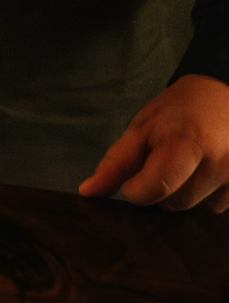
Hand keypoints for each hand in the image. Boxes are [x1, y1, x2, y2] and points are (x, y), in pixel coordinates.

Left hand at [79, 73, 228, 212]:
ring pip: (194, 209)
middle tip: (164, 161)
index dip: (136, 190)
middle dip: (159, 191)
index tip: (133, 178)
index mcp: (189, 144)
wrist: (224, 93)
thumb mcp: (142, 127)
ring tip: (186, 165)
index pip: (155, 189)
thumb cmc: (179, 110)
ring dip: (181, 195)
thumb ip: (116, 163)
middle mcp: (220, 164)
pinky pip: (214, 208)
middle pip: (174, 203)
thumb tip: (88, 193)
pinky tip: (202, 173)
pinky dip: (202, 196)